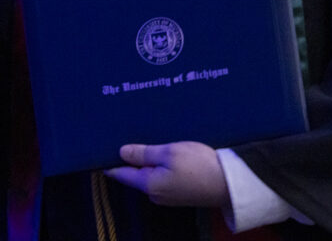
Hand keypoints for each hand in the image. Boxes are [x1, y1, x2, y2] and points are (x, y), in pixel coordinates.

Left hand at [105, 141, 230, 207]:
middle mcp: (155, 194)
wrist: (230, 183)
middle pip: (135, 174)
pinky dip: (160, 165)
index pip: (121, 174)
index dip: (110, 161)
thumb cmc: (198, 165)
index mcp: (149, 185)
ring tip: (143, 139)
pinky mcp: (181, 192)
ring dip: (147, 160)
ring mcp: (169, 195)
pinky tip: (163, 152)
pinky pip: (163, 177)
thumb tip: (121, 152)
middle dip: (130, 158)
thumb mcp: (169, 152)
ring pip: (150, 175)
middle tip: (122, 136)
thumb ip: (144, 153)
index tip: (101, 148)